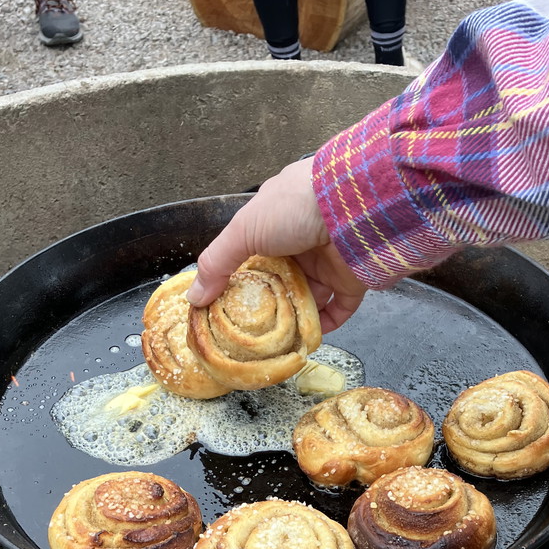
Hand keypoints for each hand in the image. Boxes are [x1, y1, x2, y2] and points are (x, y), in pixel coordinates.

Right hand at [185, 158, 368, 332]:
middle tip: (250, 333)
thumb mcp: (243, 230)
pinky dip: (323, 325)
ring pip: (307, 299)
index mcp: (276, 222)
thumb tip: (194, 297)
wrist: (354, 205)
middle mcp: (302, 242)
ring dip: (293, 320)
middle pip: (279, 282)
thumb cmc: (295, 206)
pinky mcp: (351, 279)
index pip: (253, 257)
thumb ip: (216, 263)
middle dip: (266, 307)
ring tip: (275, 343)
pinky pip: (337, 309)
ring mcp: (327, 261)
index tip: (225, 308)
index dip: (239, 281)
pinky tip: (307, 339)